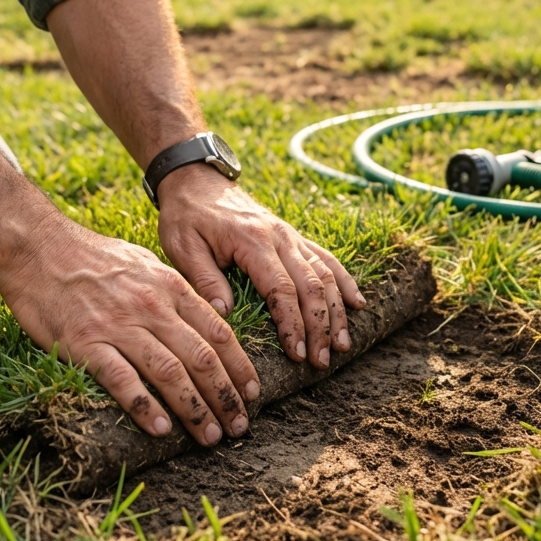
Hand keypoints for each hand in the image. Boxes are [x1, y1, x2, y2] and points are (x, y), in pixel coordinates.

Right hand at [0, 210, 259, 444]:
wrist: (38, 248)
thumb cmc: (93, 258)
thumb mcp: (146, 264)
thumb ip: (176, 292)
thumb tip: (207, 318)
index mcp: (170, 287)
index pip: (218, 333)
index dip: (240, 366)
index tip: (252, 393)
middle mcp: (152, 307)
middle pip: (202, 357)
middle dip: (226, 396)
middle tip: (240, 427)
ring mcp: (119, 325)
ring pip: (170, 372)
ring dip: (195, 409)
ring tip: (211, 436)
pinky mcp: (85, 343)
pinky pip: (122, 379)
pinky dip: (144, 406)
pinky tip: (161, 428)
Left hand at [156, 164, 365, 369]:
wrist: (196, 179)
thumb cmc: (186, 215)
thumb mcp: (183, 246)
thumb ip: (204, 279)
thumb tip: (224, 314)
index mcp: (252, 242)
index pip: (281, 289)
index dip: (292, 323)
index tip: (297, 353)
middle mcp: (279, 237)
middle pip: (311, 285)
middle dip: (320, 326)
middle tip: (322, 360)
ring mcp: (290, 235)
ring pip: (325, 274)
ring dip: (337, 310)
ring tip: (342, 344)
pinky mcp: (293, 236)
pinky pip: (325, 258)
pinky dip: (344, 281)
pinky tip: (357, 303)